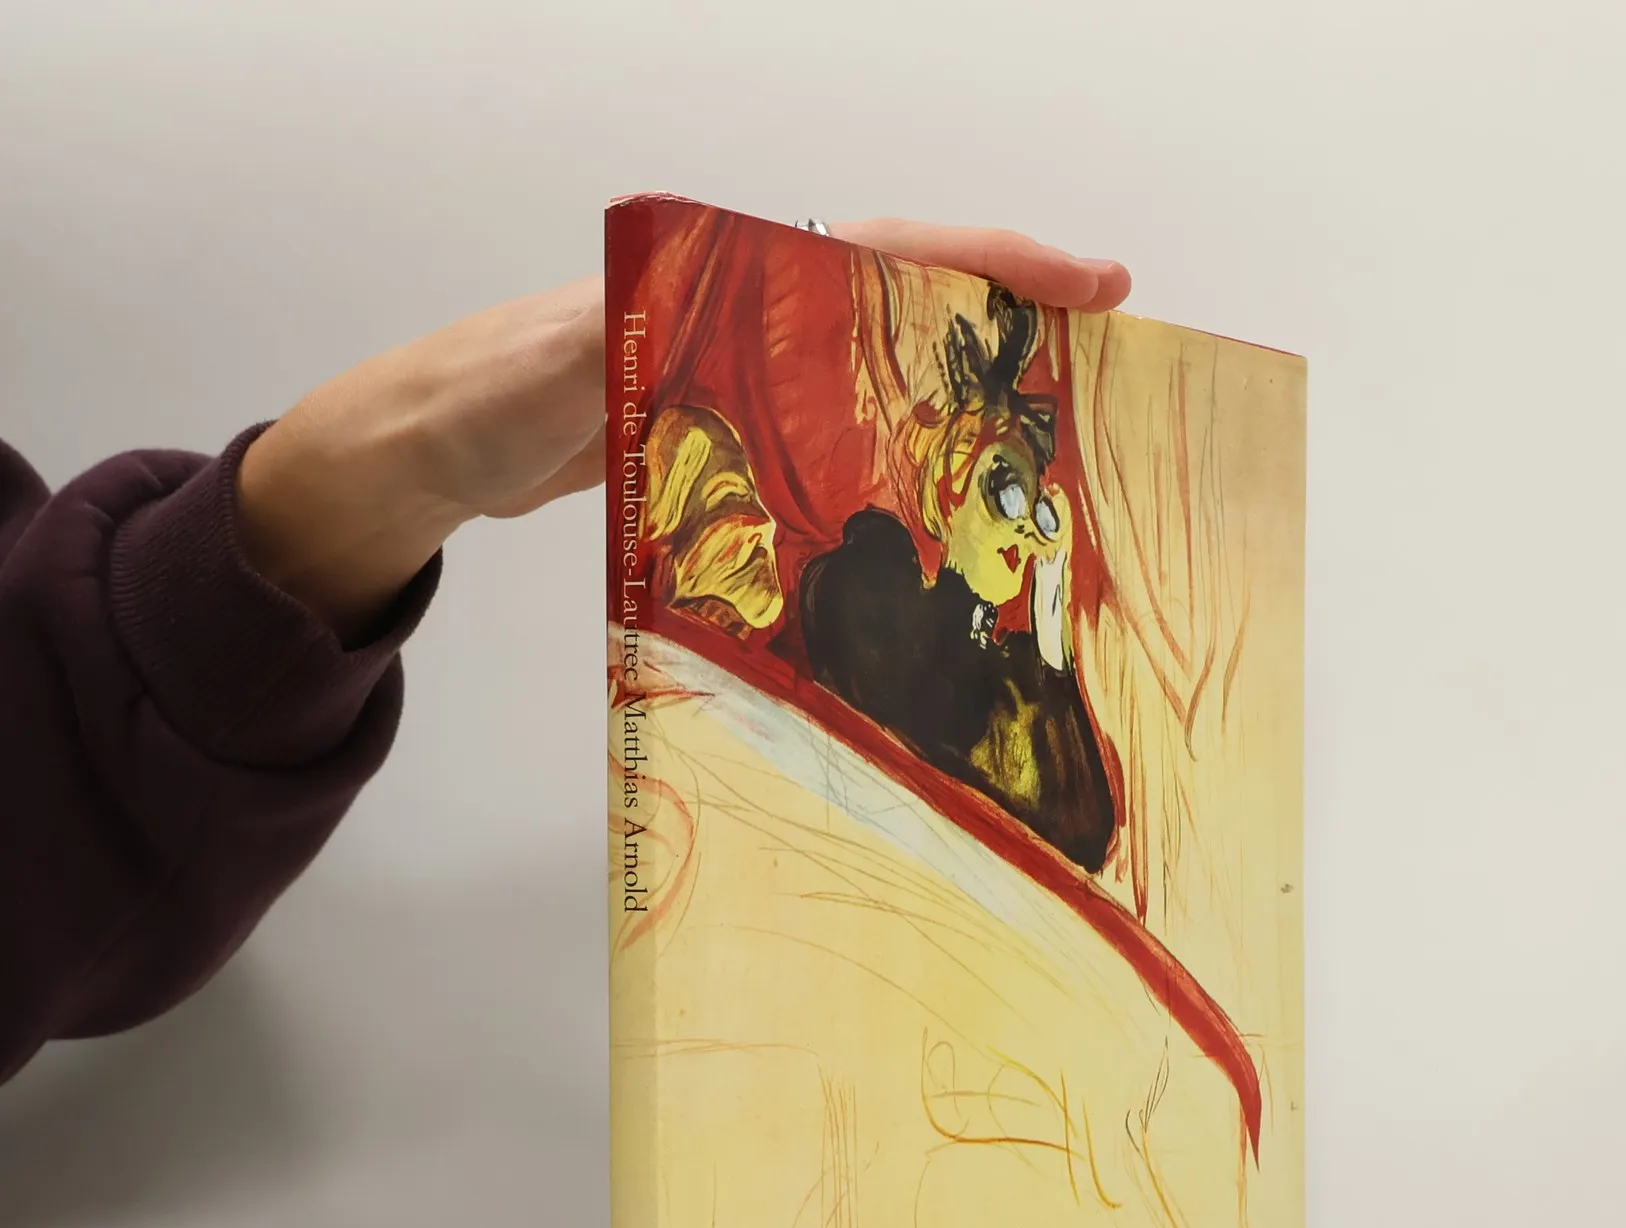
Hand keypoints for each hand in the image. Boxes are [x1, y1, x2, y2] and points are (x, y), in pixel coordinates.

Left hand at [236, 220, 1129, 634]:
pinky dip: (905, 451)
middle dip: (1012, 317)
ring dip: (972, 387)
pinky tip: (945, 497)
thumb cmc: (473, 394)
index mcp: (722, 277)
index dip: (988, 262)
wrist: (432, 448)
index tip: (1086, 281)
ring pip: (885, 363)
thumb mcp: (533, 369)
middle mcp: (751, 313)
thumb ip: (596, 351)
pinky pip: (843, 429)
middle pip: (908, 296)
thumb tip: (654, 339)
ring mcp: (746, 372)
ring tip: (1062, 428)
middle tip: (1110, 355)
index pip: (881, 248)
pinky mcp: (732, 429)